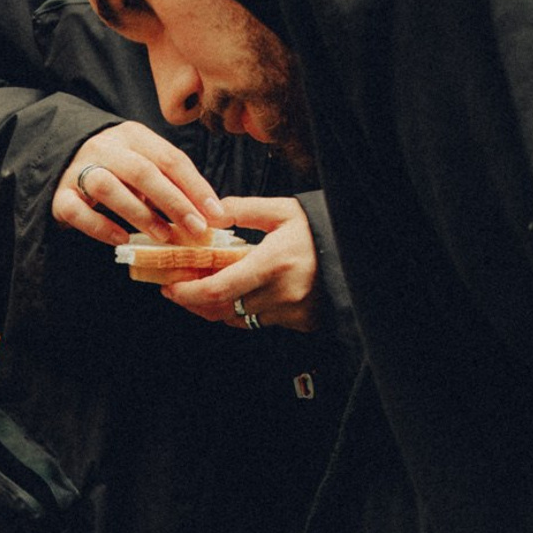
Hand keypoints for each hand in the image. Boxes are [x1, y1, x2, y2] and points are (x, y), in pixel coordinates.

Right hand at [52, 121, 229, 247]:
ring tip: (164, 236)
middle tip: (196, 229)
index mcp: (132, 136)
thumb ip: (168, 181)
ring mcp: (78, 171)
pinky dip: (101, 227)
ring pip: (108, 187)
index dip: (196, 187)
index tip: (216, 213)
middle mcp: (104, 148)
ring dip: (140, 214)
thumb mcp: (142, 164)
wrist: (59, 162)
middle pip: (143, 172)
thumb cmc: (114, 170)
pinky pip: (78, 211)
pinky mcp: (59, 196)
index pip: (170, 159)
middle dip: (175, 202)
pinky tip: (122, 240)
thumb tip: (208, 212)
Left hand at [160, 195, 321, 333]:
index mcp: (273, 263)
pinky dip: (242, 311)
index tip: (170, 287)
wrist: (363, 252)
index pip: (217, 290)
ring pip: (238, 318)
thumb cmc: (321, 228)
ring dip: (216, 307)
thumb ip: (243, 210)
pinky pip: (259, 322)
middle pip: (221, 309)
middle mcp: (281, 293)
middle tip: (178, 290)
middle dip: (194, 302)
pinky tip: (236, 295)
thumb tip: (208, 217)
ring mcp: (292, 312)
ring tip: (203, 290)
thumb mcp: (283, 211)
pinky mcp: (300, 322)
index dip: (188, 293)